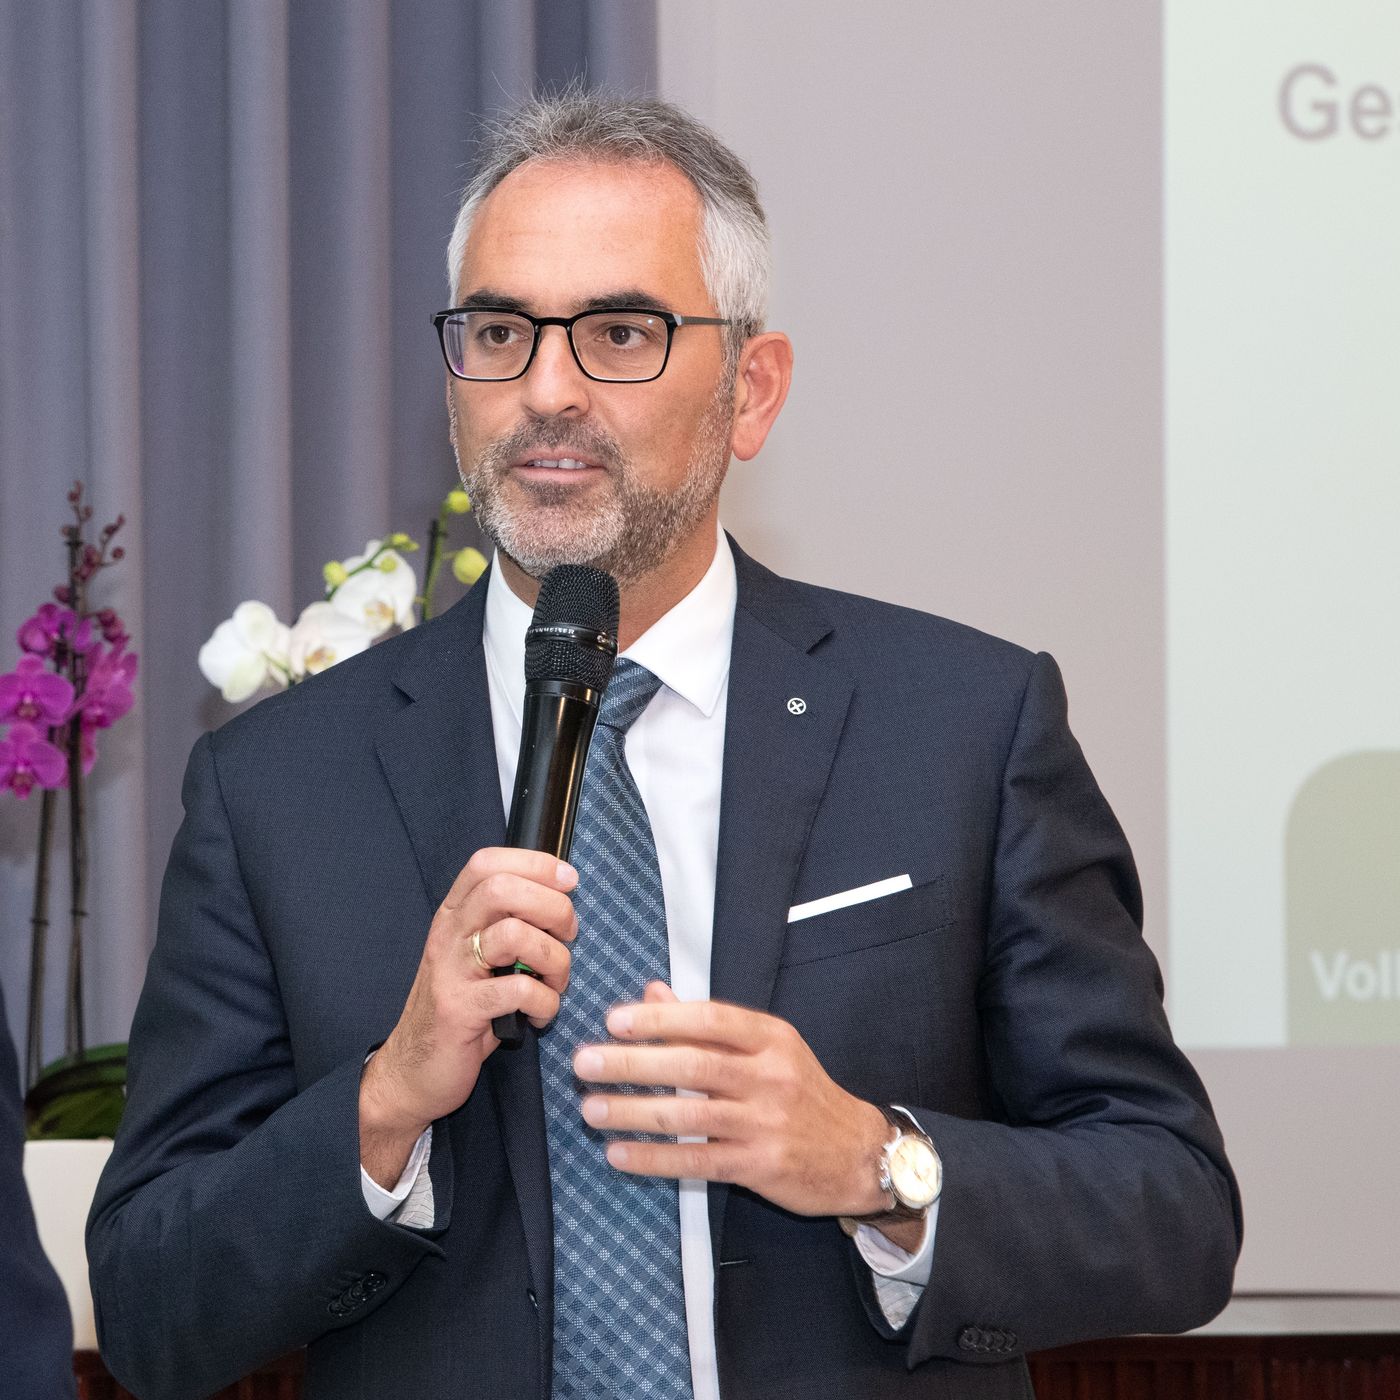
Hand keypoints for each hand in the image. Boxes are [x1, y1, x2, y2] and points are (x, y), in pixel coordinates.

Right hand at [359, 848, 577, 1187]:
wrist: (412, 1071)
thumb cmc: (462, 1009)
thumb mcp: (480, 957)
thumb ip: (509, 924)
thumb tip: (561, 900)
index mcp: (455, 915)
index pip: (487, 862)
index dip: (534, 863)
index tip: (568, 880)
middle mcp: (448, 934)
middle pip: (504, 889)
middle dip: (553, 907)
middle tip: (567, 936)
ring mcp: (450, 970)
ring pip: (516, 935)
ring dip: (555, 959)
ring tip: (555, 982)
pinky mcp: (459, 1009)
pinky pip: (518, 990)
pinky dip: (546, 1002)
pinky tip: (540, 1016)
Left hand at [573, 983, 892, 1219]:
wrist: (859, 1154)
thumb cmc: (802, 1093)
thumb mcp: (767, 1048)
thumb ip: (707, 1024)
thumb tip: (652, 991)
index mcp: (772, 1038)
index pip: (709, 1019)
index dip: (659, 1019)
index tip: (614, 1020)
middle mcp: (770, 1076)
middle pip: (692, 1065)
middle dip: (632, 1064)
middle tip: (585, 1062)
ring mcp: (766, 1123)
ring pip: (688, 1115)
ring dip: (632, 1111)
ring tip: (590, 1108)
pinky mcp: (760, 1165)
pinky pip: (696, 1160)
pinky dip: (653, 1158)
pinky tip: (618, 1154)